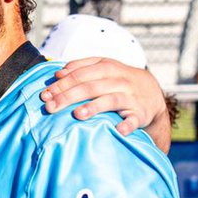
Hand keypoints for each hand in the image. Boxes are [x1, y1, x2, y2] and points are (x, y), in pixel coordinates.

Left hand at [40, 57, 167, 137]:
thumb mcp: (104, 68)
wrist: (152, 93)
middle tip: (50, 106)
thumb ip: (81, 68)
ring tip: (77, 115)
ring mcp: (130, 97)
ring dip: (94, 107)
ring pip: (110, 100)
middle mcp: (119, 81)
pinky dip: (127, 125)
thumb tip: (58, 74)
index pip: (81, 74)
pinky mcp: (140, 114)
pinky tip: (119, 130)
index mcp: (107, 67)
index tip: (45, 94)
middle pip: (90, 87)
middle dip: (68, 96)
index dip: (62, 83)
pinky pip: (134, 120)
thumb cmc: (119, 81)